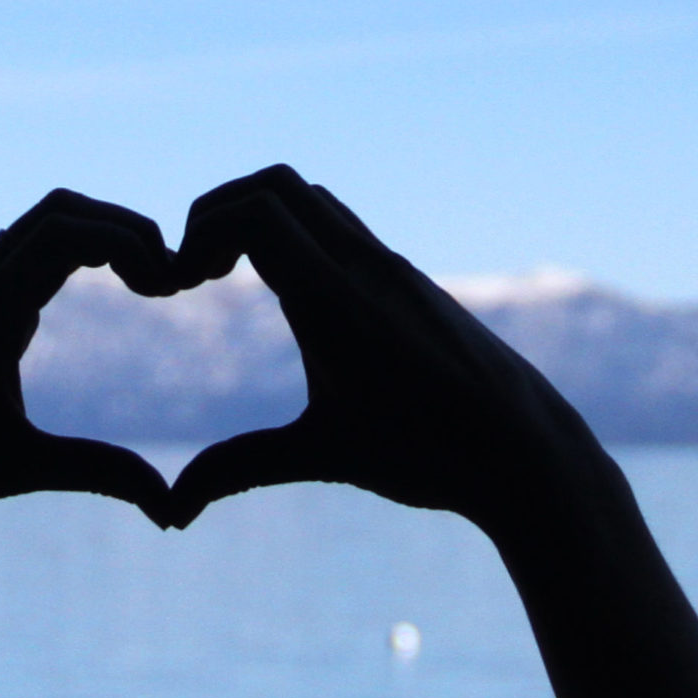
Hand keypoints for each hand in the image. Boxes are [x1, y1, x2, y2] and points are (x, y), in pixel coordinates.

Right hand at [169, 166, 629, 545]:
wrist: (526, 450)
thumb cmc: (429, 456)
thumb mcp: (323, 458)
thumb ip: (238, 469)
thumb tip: (170, 514)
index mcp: (338, 300)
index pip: (257, 212)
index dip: (201, 232)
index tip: (181, 287)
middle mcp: (366, 267)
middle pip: (276, 183)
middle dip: (218, 213)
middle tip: (196, 274)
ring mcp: (391, 267)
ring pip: (311, 197)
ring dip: (259, 218)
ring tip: (231, 280)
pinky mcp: (407, 279)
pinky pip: (340, 224)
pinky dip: (296, 234)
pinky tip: (288, 299)